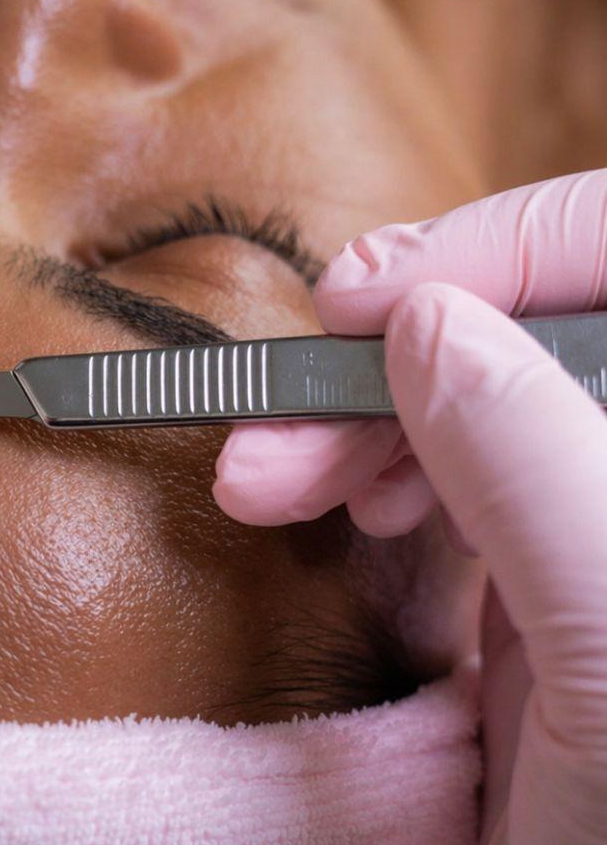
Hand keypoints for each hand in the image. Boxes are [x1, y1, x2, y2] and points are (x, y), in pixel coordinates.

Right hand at [215, 169, 606, 844]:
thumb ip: (540, 474)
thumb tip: (437, 325)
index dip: (510, 254)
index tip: (376, 302)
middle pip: (532, 338)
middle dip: (397, 360)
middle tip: (284, 420)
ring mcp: (596, 534)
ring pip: (469, 409)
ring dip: (357, 428)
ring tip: (269, 481)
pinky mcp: (539, 591)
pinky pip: (442, 488)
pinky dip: (368, 485)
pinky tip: (325, 512)